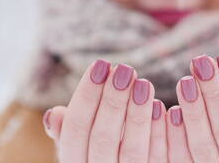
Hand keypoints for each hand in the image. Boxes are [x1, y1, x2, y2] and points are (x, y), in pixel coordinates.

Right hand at [42, 59, 168, 161]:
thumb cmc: (100, 158)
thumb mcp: (80, 149)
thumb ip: (70, 134)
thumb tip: (54, 114)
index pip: (75, 130)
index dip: (87, 96)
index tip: (101, 65)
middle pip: (103, 139)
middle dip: (113, 101)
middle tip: (125, 69)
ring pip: (132, 152)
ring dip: (137, 115)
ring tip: (144, 83)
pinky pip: (159, 161)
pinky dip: (160, 135)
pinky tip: (164, 108)